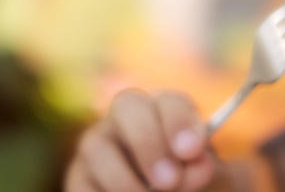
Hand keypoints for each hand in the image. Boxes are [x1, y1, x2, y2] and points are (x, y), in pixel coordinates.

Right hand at [65, 89, 219, 190]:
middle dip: (148, 141)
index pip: (169, 101)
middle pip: (127, 105)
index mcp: (163, 111)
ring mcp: (97, 146)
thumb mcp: (205, 176)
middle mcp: (125, 119)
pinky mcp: (79, 178)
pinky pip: (82, 184)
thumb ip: (203, 166)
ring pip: (96, 146)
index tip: (191, 152)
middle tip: (170, 181)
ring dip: (125, 179)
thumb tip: (195, 164)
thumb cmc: (192, 185)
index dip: (179, 122)